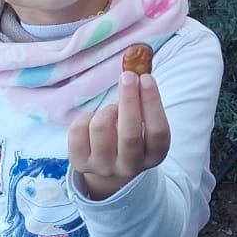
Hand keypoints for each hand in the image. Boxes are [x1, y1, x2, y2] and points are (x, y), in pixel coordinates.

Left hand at [68, 71, 171, 199]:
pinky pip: (78, 131)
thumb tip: (136, 69)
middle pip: (130, 135)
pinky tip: (94, 119)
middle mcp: (130, 166)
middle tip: (127, 76)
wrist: (110, 164)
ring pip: (101, 129)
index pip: (157, 132)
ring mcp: (104, 167)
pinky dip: (86, 117)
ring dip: (107, 110)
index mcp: (153, 155)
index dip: (152, 103)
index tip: (146, 78)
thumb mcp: (144, 124)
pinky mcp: (81, 163)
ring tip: (111, 108)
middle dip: (129, 100)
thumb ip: (143, 103)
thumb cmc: (131, 133)